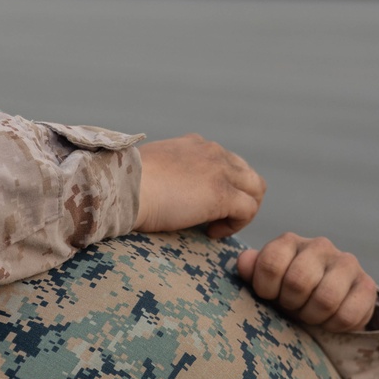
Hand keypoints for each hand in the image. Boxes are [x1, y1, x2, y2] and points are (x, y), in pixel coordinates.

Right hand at [134, 135, 265, 239]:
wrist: (122, 186)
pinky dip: (236, 226)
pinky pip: (248, 210)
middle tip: (217, 220)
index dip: (221, 186)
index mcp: (196, 144)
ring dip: (243, 211)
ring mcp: (220, 172)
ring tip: (219, 227)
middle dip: (239, 198)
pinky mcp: (222, 194)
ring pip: (256, 189)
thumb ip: (166, 174)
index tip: (201, 206)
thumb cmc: (124, 185)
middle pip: (247, 174)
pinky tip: (211, 233)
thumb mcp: (151, 170)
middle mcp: (213, 152)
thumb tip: (164, 191)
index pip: (226, 161)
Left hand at [237, 233, 376, 331]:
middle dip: (291, 304)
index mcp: (289, 242)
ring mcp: (346, 263)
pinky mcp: (367, 286)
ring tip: (310, 314)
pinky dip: (334, 325)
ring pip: (326, 298)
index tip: (270, 296)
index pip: (271, 262)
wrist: (323, 306)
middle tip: (293, 307)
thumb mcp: (263, 284)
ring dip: (313, 316)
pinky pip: (348, 314)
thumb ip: (251, 271)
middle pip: (298, 281)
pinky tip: (329, 319)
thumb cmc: (285, 293)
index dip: (266, 289)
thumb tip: (244, 261)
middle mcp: (320, 246)